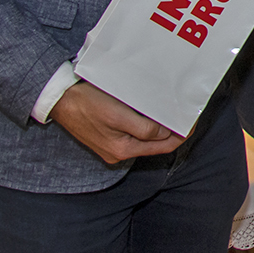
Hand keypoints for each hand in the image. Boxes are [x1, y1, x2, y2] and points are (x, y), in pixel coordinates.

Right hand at [49, 81, 182, 164]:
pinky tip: (152, 112)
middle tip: (187, 113)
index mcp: (123, 150)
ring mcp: (113, 145)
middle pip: (156, 144)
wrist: (60, 100)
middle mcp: (119, 152)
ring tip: (173, 111)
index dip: (181, 134)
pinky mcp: (108, 135)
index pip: (163, 147)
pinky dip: (147, 124)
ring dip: (161, 126)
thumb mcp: (118, 116)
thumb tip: (165, 133)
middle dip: (174, 130)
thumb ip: (143, 128)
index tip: (193, 120)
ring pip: (146, 138)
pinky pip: (135, 132)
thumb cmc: (87, 105)